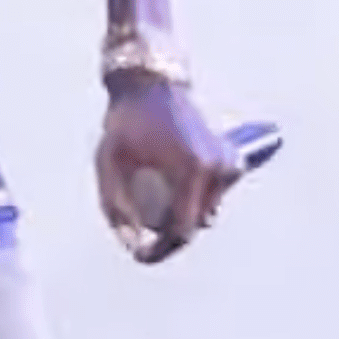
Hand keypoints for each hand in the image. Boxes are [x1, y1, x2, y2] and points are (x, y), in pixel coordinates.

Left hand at [96, 75, 242, 263]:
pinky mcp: (231, 160)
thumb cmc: (126, 120)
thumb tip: (130, 243)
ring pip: (205, 212)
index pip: (182, 229)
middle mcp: (217, 169)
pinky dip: (192, 198)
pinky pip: (212, 196)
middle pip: (194, 224)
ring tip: (149, 191)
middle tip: (138, 226)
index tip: (142, 256)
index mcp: (192, 170)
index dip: (161, 249)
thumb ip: (114, 205)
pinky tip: (169, 182)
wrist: (150, 82)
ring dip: (179, 213)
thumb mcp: (108, 159)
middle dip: (166, 232)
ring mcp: (227, 164)